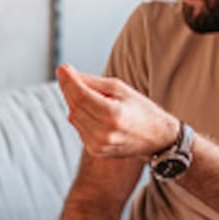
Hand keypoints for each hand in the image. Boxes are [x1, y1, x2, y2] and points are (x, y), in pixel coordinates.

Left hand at [55, 64, 179, 158]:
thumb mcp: (120, 89)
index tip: (62, 68)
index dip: (68, 81)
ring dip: (75, 103)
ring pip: (73, 117)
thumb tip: (67, 73)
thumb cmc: (140, 110)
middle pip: (74, 106)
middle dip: (68, 89)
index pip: (81, 96)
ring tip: (91, 96)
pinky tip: (94, 113)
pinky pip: (79, 127)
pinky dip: (81, 116)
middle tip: (68, 75)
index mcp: (113, 115)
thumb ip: (92, 82)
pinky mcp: (95, 151)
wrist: (156, 138)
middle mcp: (104, 133)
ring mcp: (98, 145)